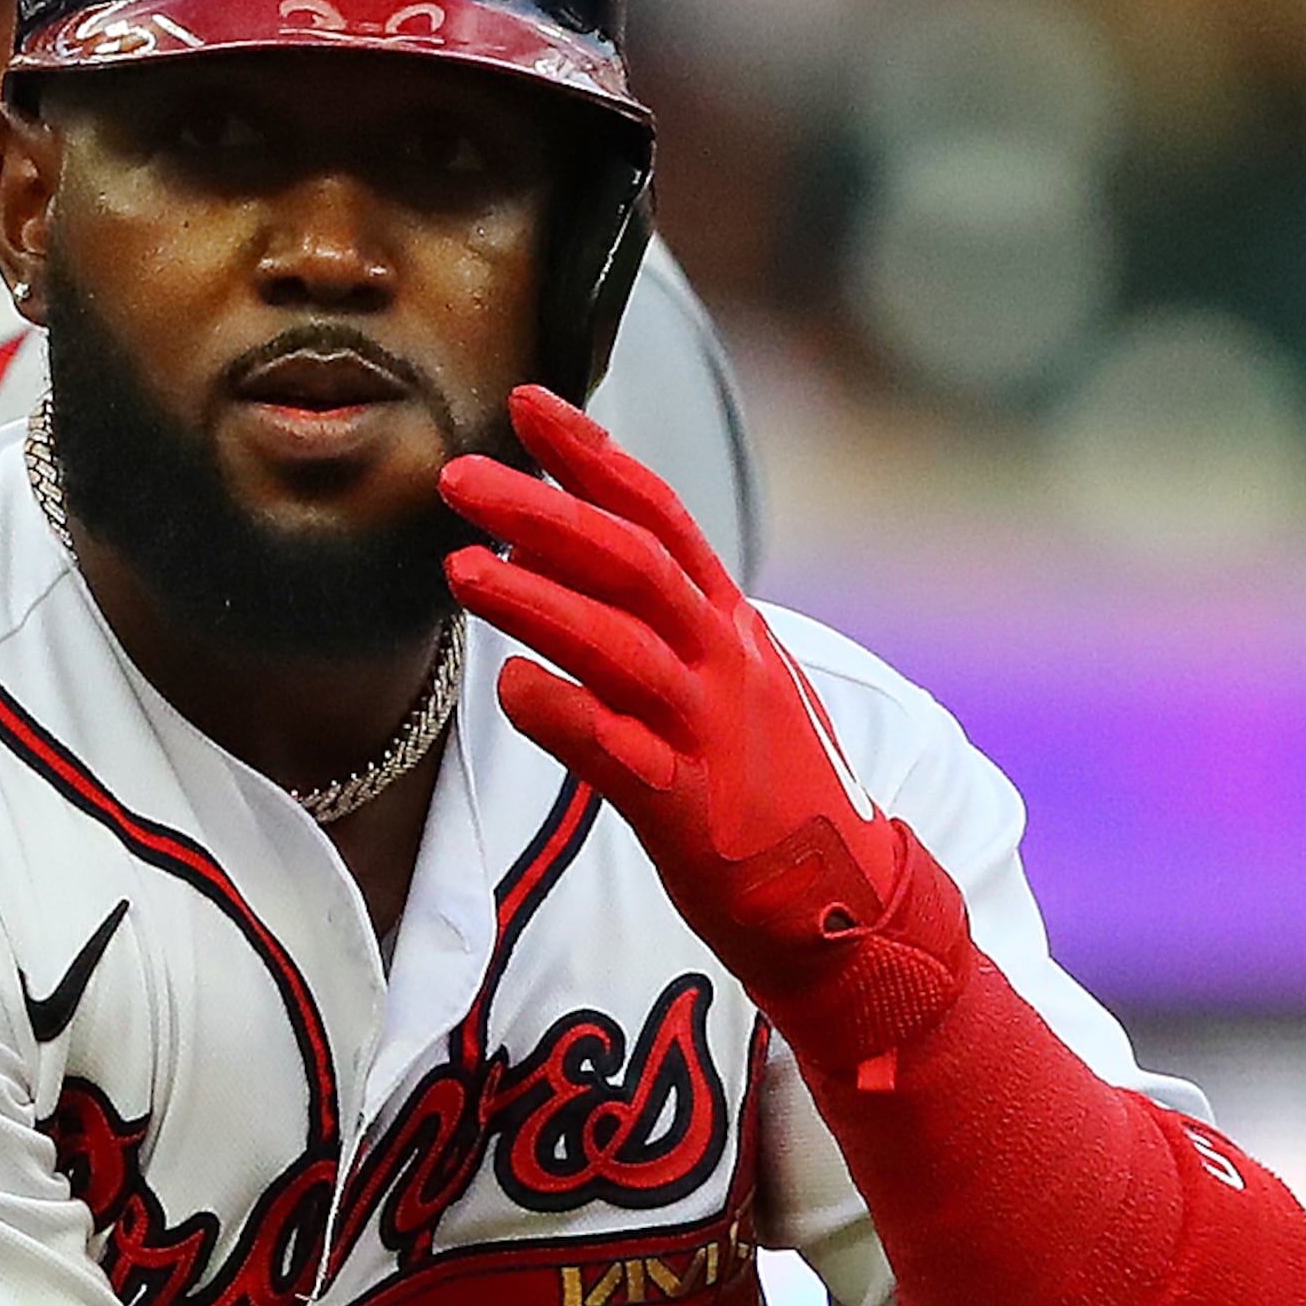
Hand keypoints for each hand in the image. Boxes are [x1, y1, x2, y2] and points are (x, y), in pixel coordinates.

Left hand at [441, 387, 918, 1005]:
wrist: (843, 900)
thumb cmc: (770, 791)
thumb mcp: (736, 684)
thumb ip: (670, 626)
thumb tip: (580, 568)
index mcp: (731, 625)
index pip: (659, 515)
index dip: (593, 457)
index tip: (527, 406)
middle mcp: (723, 662)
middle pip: (631, 563)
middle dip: (544, 513)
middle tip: (461, 479)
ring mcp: (708, 732)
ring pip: (619, 645)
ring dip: (537, 603)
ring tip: (462, 572)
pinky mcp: (688, 807)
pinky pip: (617, 752)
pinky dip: (565, 715)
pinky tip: (510, 688)